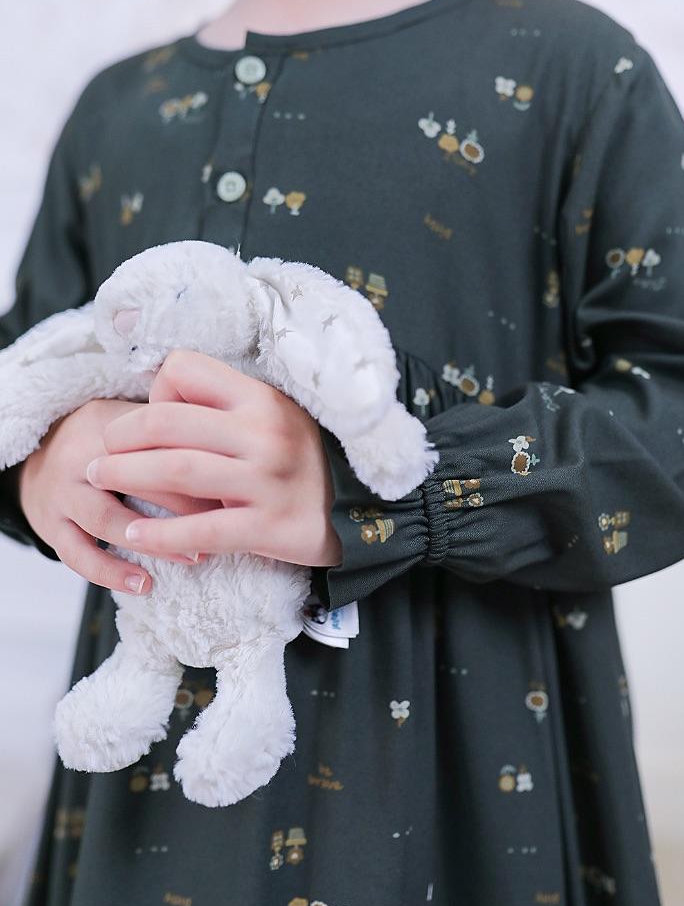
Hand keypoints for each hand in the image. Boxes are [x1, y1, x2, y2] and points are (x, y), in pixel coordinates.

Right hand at [18, 399, 219, 594]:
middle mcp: (79, 457)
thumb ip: (168, 426)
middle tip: (223, 522)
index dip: (198, 464)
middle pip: (134, 479)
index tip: (232, 485)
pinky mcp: (50, 526)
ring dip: (153, 541)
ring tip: (193, 557)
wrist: (36, 455)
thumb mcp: (126, 418)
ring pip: (107, 519)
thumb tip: (228, 444)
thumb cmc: (100, 439)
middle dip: (184, 505)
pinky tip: (143, 584)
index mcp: (107, 426)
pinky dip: (110, 573)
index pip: (157, 443)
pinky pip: (78, 555)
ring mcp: (62, 493)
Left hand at [88, 350, 342, 566]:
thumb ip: (225, 407)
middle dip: (120, 437)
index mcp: (261, 397)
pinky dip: (160, 534)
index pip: (184, 370)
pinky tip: (136, 535)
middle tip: (98, 454)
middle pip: (167, 422)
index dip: (157, 391)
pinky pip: (201, 531)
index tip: (152, 418)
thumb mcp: (274, 417)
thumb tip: (160, 395)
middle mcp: (264, 433)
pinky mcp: (269, 527)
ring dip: (125, 475)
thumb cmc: (303, 461)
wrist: (362, 511)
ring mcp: (267, 481)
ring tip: (99, 480)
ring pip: (175, 471)